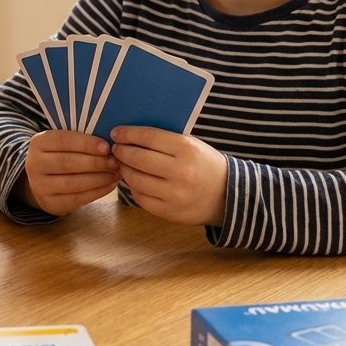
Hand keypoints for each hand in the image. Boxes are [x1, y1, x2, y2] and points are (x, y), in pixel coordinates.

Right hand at [17, 130, 120, 215]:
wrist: (43, 179)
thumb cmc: (61, 154)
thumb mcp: (64, 142)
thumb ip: (81, 139)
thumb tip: (111, 140)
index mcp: (38, 142)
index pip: (62, 140)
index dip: (85, 144)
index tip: (106, 147)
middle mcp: (34, 164)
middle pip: (67, 162)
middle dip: (95, 162)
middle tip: (115, 162)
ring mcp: (39, 186)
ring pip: (72, 183)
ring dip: (98, 178)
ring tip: (115, 173)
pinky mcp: (50, 203)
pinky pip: (76, 198)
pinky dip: (96, 192)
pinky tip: (110, 185)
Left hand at [110, 126, 227, 225]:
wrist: (229, 196)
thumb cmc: (204, 164)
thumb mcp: (191, 145)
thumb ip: (164, 140)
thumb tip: (129, 135)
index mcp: (187, 149)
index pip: (148, 137)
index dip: (128, 134)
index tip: (116, 133)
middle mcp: (181, 172)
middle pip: (138, 158)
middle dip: (121, 151)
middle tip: (116, 148)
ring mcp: (175, 195)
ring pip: (136, 179)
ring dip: (124, 170)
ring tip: (123, 164)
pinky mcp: (171, 213)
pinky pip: (141, 198)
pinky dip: (134, 188)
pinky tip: (135, 181)